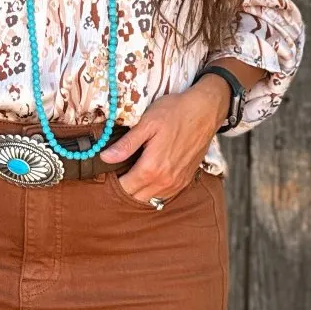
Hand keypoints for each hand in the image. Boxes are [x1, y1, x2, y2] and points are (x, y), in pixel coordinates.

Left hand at [98, 75, 228, 202]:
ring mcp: (177, 183)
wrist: (205, 111)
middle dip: (124, 188)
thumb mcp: (147, 123)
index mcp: (152, 168)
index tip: (107, 171)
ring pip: (150, 199)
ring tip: (132, 175)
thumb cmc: (175, 112)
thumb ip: (126, 144)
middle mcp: (165, 180)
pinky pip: (164, 195)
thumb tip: (105, 157)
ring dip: (138, 191)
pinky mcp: (185, 180)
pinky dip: (153, 191)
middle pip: (136, 197)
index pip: (124, 188)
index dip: (113, 181)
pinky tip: (149, 178)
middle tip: (118, 172)